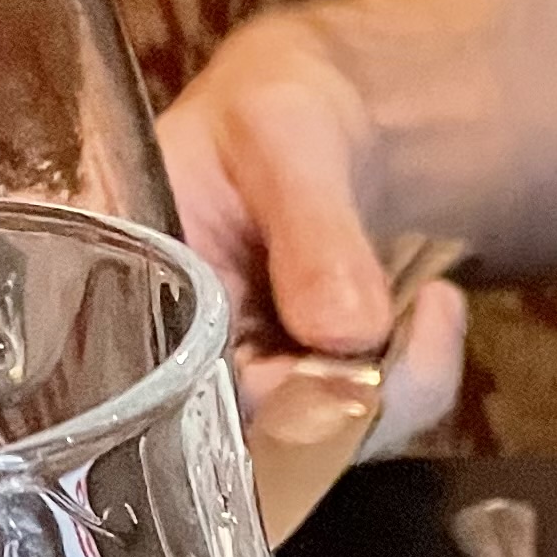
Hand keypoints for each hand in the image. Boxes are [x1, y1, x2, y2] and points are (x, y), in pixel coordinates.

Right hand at [161, 11, 468, 454]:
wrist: (329, 124)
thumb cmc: (279, 110)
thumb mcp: (288, 135)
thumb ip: (311, 229)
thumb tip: (344, 332)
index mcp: (123, 280)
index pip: (169, 394)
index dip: (257, 404)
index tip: (337, 360)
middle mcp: (168, 354)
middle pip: (253, 441)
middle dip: (347, 396)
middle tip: (406, 318)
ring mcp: (234, 389)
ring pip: (321, 447)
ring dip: (394, 387)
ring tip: (428, 300)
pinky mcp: (295, 405)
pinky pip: (367, 428)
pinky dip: (416, 379)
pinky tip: (433, 308)